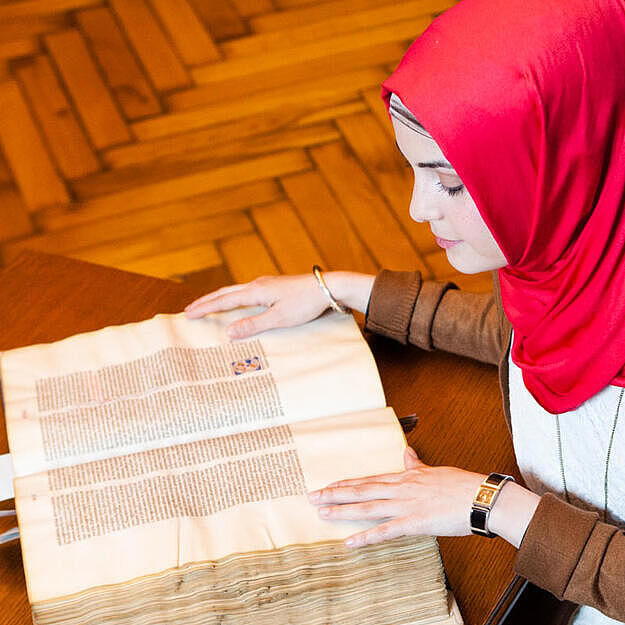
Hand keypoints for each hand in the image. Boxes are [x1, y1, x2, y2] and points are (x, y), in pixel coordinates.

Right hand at [184, 272, 374, 338]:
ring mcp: (266, 284)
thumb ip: (253, 325)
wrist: (328, 287)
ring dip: (219, 298)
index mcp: (256, 291)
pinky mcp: (274, 287)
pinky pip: (246, 292)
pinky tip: (237, 302)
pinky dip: (234, 298)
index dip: (205, 307)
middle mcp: (257, 284)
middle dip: (207, 301)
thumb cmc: (305, 303)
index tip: (188, 313)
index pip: (224, 301)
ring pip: (236, 290)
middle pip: (226, 293)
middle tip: (190, 309)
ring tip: (207, 305)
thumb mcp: (279, 318)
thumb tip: (229, 332)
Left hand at [307, 447, 484, 547]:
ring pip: (367, 507)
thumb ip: (416, 464)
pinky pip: (385, 532)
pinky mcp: (414, 523)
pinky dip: (366, 537)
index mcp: (405, 478)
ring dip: (343, 511)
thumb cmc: (461, 485)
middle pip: (362, 490)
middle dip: (335, 494)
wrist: (480, 497)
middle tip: (313, 496)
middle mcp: (400, 489)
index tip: (330, 485)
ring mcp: (405, 505)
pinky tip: (350, 542)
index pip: (370, 480)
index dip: (348, 483)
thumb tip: (407, 453)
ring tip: (322, 513)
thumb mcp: (434, 470)